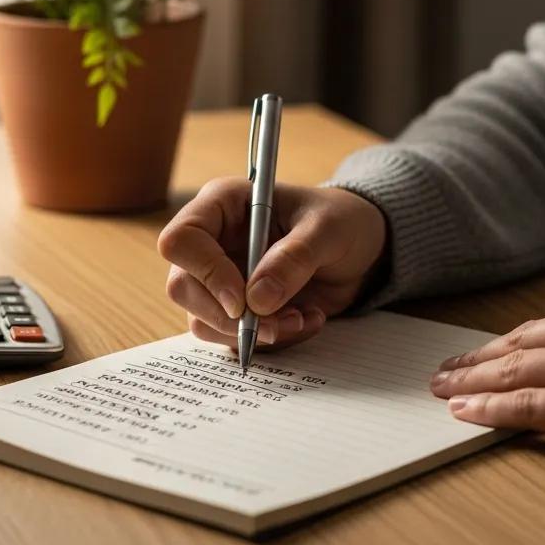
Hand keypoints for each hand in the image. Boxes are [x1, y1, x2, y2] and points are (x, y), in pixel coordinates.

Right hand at [158, 177, 387, 349]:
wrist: (362, 247)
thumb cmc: (341, 220)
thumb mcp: (328, 230)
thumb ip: (294, 259)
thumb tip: (256, 300)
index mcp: (223, 204)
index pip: (182, 239)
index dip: (205, 272)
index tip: (242, 300)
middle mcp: (213, 241)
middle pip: (183, 287)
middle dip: (228, 317)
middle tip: (277, 325)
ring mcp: (221, 277)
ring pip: (203, 320)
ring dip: (253, 333)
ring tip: (302, 318)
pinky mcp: (237, 307)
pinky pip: (233, 337)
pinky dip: (270, 340)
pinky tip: (305, 320)